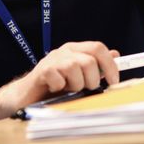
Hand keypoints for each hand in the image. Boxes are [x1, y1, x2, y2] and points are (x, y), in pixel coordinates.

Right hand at [0, 41, 118, 120]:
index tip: (114, 81)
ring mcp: (53, 60)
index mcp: (75, 49)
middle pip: (89, 59)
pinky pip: (59, 78)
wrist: (26, 95)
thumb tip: (116, 55)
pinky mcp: (42, 71)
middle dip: (92, 79)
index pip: (98, 48)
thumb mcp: (80, 76)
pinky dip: (61, 88)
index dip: (110, 64)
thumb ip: (97, 66)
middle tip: (85, 88)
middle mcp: (65, 51)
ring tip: (69, 89)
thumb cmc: (55, 86)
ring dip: (76, 84)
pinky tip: (56, 89)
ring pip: (76, 67)